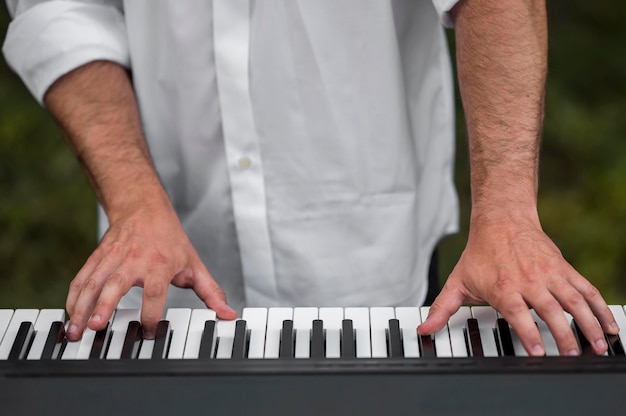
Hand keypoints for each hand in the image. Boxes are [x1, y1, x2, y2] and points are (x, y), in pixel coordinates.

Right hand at [64, 202, 235, 340]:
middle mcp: (134, 260)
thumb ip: (210, 292)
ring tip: (75, 329)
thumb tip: (228, 313)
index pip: (155, 290)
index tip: (148, 331)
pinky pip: (83, 277)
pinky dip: (74, 295)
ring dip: (82, 305)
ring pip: (94, 282)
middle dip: (105, 305)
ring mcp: (113, 258)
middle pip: (117, 283)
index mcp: (159, 264)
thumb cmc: (170, 240)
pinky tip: (69, 312)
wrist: (144, 208)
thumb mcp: (194, 264)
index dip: (151, 312)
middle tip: (96, 325)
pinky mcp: (98, 257)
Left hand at [418, 213, 618, 355]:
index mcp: (504, 287)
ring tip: (598, 347)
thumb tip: (424, 329)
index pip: (518, 314)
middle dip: (564, 335)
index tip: (540, 353)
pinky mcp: (563, 269)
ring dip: (588, 324)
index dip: (529, 334)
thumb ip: (442, 309)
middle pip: (551, 310)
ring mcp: (549, 275)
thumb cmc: (480, 254)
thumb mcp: (457, 282)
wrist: (501, 220)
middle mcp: (529, 281)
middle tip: (573, 355)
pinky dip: (600, 307)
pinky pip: (586, 289)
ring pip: (574, 301)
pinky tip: (608, 325)